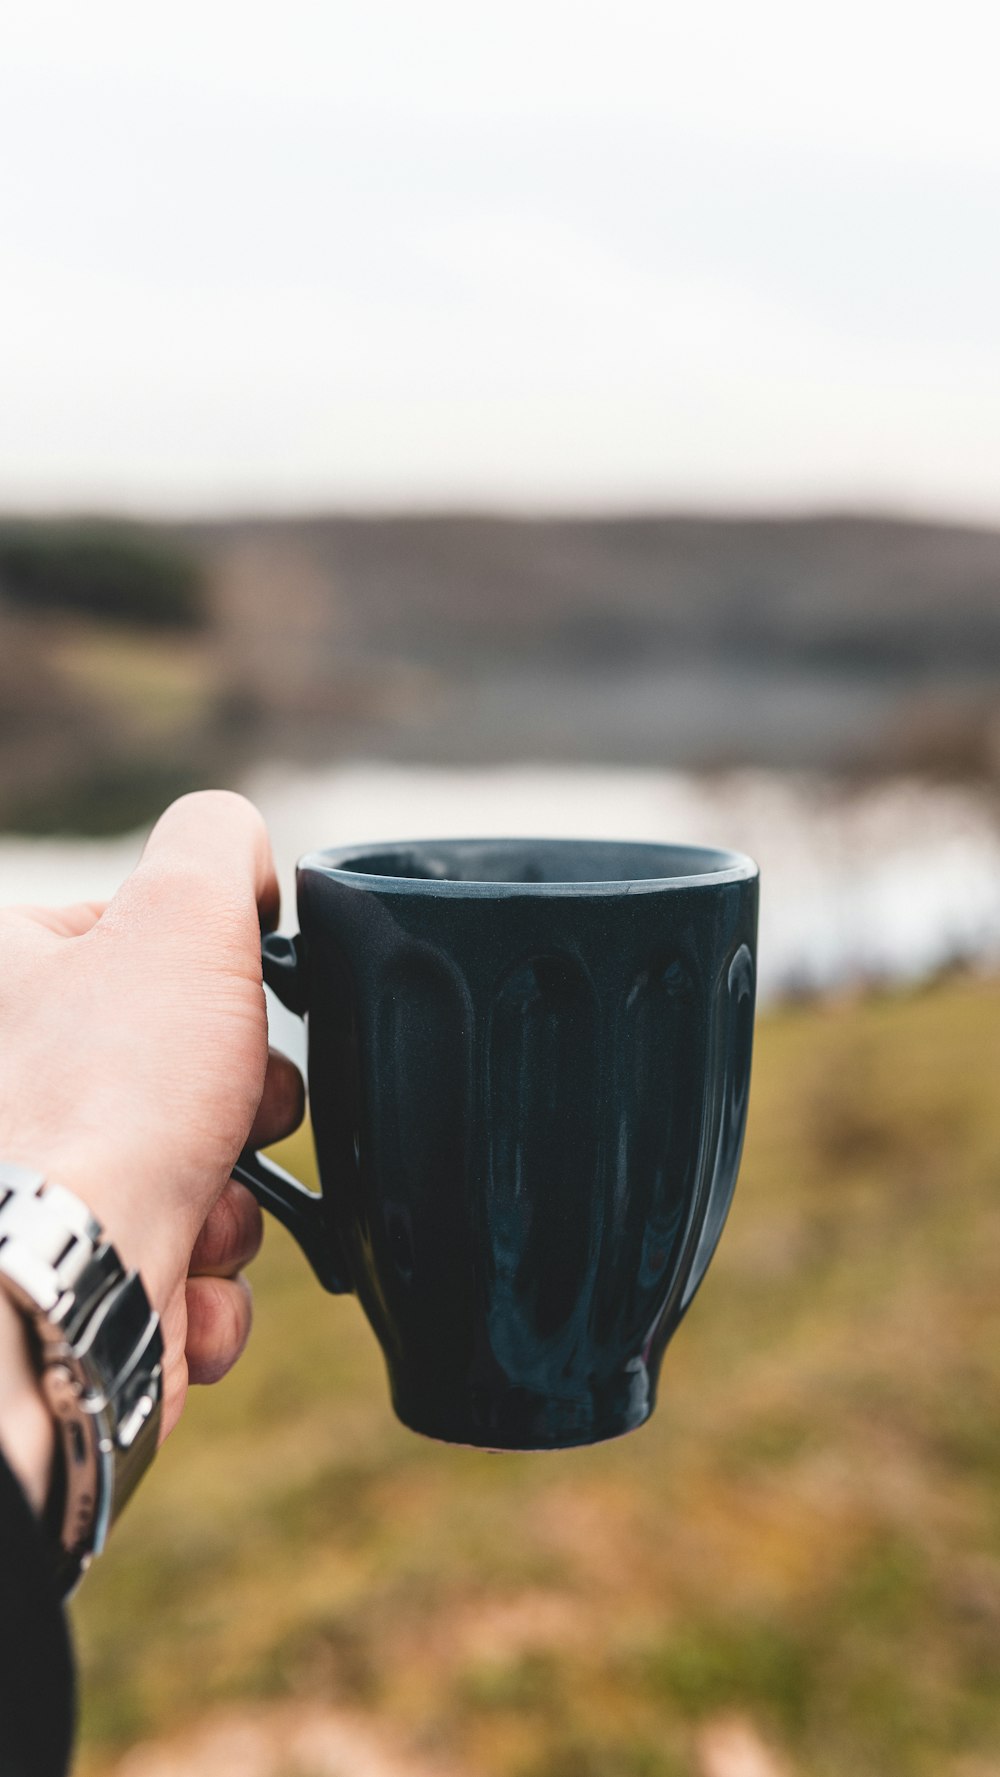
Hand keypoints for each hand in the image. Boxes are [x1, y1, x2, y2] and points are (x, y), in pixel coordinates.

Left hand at [0, 792, 303, 1445]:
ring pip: (198, 1181)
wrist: (64, 1285)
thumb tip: (245, 859)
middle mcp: (13, 1083)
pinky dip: (202, 1286)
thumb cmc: (112, 1099)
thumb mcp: (181, 910)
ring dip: (231, 1208)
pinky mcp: (74, 1280)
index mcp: (11, 978)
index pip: (148, 950)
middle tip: (236, 1117)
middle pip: (189, 1072)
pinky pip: (178, 1276)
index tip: (241, 1012)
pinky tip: (179, 1282)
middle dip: (244, 1111)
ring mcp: (43, 1187)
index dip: (221, 980)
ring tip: (200, 1217)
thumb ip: (218, 844)